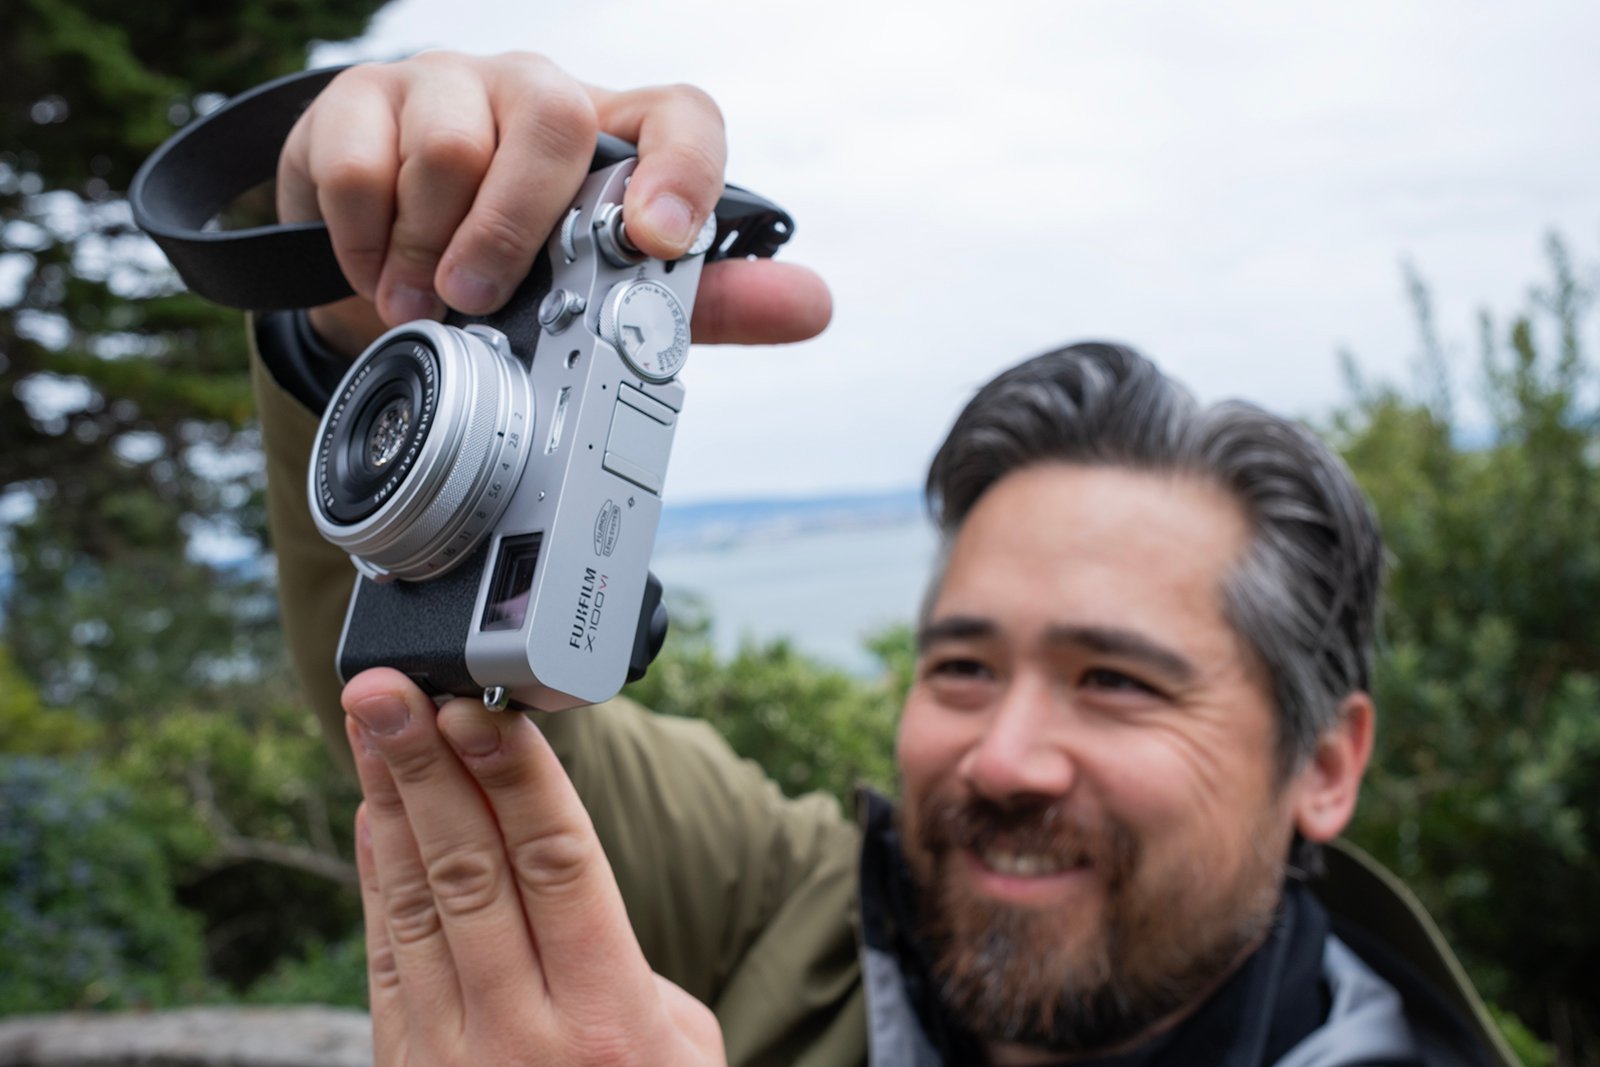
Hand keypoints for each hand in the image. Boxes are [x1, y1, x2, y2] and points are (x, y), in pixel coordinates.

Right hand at [277, 51, 830, 355]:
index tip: (660, 240)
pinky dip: (364, 240)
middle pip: (555, 121)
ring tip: (420, 303)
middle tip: (481, 301)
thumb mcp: (607, 296)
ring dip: (429, 248)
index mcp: (616, 139)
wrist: (396, 265)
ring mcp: (449, 86)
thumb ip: (705, 302)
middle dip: (515, 229)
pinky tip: (373, 271)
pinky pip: (360, 163)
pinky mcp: (362, 99)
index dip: (682, 171)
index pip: (680, 117)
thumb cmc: (520, 270)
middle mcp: (540, 95)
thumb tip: (812, 304)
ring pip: (451, 144)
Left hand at [342, 668, 725, 1065]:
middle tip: (391, 689)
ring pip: (415, 903)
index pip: (556, 867)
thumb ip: (627, 966)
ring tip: (370, 725)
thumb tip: (566, 897)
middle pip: (468, 870)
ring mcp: (452, 1056)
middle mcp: (521, 1032)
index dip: (513, 780)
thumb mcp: (681, 1052)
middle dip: (427, 768)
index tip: (480, 708)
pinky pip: (387, 956)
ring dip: (390, 804)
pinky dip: (376, 877)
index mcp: (607, 1021)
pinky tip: (372, 817)